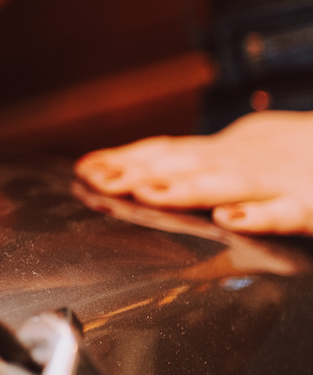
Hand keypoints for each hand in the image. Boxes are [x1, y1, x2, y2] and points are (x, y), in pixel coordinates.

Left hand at [76, 111, 312, 233]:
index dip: (125, 159)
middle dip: (139, 173)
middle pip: (185, 167)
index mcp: (222, 155)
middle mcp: (242, 164)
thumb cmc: (290, 159)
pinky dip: (259, 216)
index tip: (84, 169)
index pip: (166, 154)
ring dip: (185, 189)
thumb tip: (126, 172)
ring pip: (226, 185)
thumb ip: (188, 165)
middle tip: (98, 180)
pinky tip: (229, 220)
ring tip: (147, 194)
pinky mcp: (312, 206)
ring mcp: (276, 184)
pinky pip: (285, 214)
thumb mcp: (236, 155)